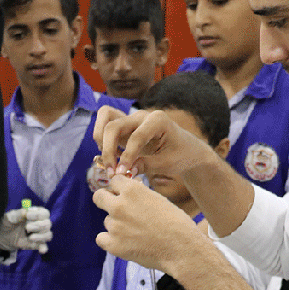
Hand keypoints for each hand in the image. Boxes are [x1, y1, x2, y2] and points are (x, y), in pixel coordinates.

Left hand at [0, 206, 52, 252]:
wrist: (3, 236)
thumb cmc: (9, 223)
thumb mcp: (9, 217)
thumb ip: (17, 215)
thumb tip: (25, 212)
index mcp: (36, 213)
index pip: (44, 213)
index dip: (38, 215)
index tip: (27, 216)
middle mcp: (41, 223)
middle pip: (48, 224)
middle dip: (38, 226)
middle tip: (26, 228)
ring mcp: (40, 234)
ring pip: (48, 235)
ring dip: (40, 237)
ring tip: (30, 237)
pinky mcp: (37, 244)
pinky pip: (44, 246)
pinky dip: (43, 248)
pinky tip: (41, 250)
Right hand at [93, 106, 214, 178]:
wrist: (187, 149)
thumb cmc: (181, 155)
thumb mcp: (168, 163)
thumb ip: (147, 166)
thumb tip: (125, 172)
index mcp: (158, 120)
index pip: (136, 137)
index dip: (127, 156)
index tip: (121, 174)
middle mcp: (142, 115)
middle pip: (114, 126)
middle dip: (108, 149)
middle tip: (111, 172)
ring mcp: (132, 119)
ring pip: (106, 120)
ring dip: (102, 142)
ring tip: (110, 162)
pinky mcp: (126, 126)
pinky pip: (106, 126)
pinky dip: (103, 141)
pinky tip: (112, 158)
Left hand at [93, 174, 207, 272]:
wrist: (181, 249)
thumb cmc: (176, 224)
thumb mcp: (158, 199)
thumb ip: (140, 193)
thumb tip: (131, 187)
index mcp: (132, 190)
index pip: (114, 181)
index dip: (119, 188)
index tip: (121, 194)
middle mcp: (119, 205)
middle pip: (99, 197)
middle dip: (105, 200)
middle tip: (116, 210)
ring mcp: (115, 226)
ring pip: (107, 221)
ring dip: (116, 225)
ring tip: (135, 233)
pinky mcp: (113, 245)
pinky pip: (101, 239)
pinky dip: (110, 241)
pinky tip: (124, 242)